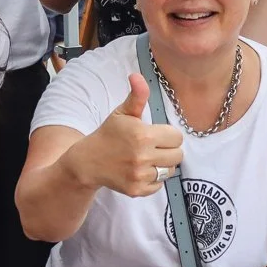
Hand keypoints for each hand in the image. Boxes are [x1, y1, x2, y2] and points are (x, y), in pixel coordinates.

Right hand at [82, 74, 184, 196]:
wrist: (88, 162)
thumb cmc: (108, 134)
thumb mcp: (122, 113)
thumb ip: (136, 96)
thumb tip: (137, 76)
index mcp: (143, 135)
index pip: (177, 137)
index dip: (168, 135)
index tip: (156, 134)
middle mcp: (143, 156)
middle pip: (178, 155)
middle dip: (168, 150)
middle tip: (153, 147)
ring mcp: (140, 175)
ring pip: (170, 171)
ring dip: (163, 165)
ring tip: (148, 158)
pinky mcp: (137, 190)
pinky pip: (160, 185)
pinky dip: (154, 179)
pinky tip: (141, 170)